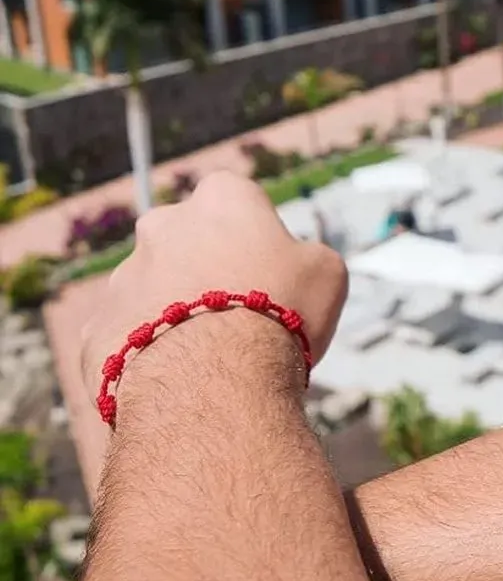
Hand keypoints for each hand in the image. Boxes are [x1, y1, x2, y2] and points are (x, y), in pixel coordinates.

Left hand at [81, 171, 347, 408]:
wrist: (214, 381)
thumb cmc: (279, 313)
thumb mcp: (327, 272)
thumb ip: (305, 256)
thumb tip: (296, 266)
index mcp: (222, 198)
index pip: (239, 200)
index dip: (258, 236)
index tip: (273, 271)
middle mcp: (163, 225)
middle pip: (189, 241)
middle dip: (209, 269)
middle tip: (241, 313)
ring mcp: (124, 276)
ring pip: (155, 289)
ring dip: (177, 311)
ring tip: (213, 356)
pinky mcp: (98, 328)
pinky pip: (127, 337)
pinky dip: (149, 352)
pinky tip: (180, 377)